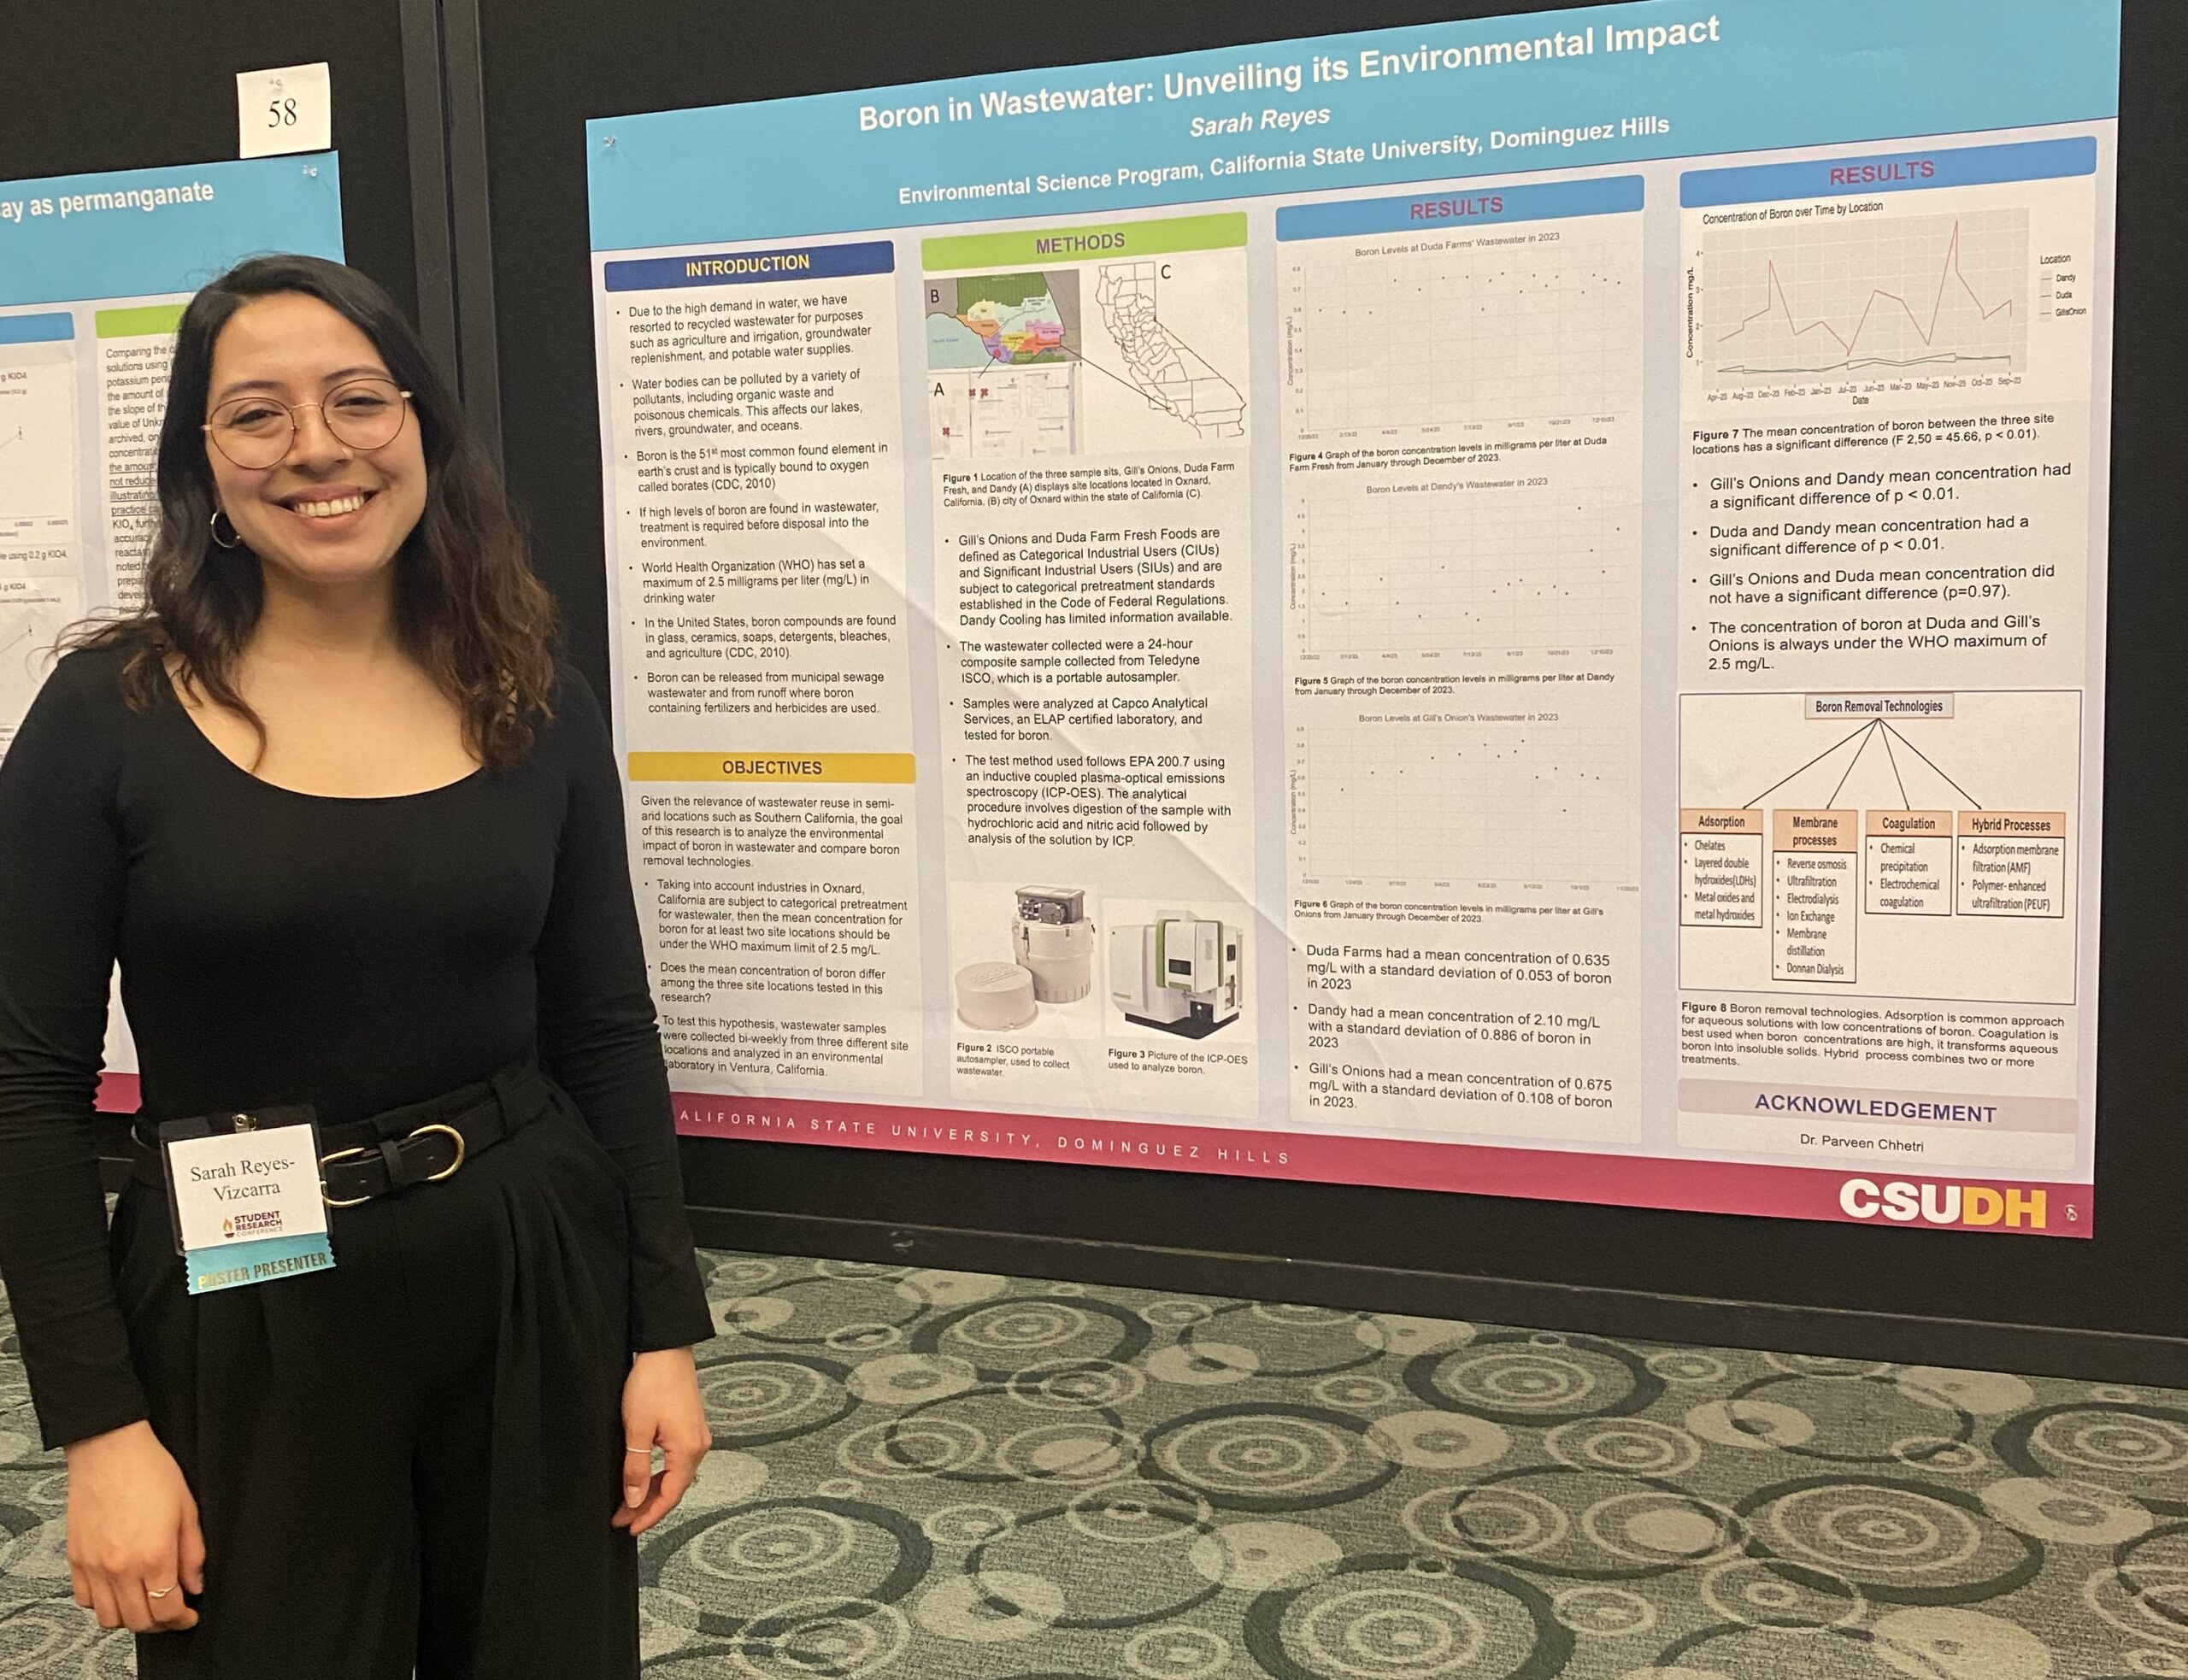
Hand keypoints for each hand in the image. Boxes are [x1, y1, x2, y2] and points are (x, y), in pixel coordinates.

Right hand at [65, 1421, 203, 1631]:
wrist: (110, 1451)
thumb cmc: (151, 1472)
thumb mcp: (188, 1509)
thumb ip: (193, 1553)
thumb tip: (195, 1584)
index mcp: (154, 1556)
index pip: (167, 1610)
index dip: (182, 1619)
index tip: (189, 1615)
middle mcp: (120, 1567)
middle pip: (138, 1621)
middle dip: (159, 1623)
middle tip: (171, 1611)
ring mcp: (94, 1566)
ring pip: (108, 1618)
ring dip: (129, 1617)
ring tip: (145, 1601)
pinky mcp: (76, 1559)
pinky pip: (85, 1600)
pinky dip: (102, 1603)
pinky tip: (118, 1588)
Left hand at [614, 1347, 707, 1536]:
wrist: (666, 1350)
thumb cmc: (653, 1383)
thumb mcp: (637, 1429)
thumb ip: (636, 1468)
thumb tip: (634, 1499)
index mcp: (688, 1450)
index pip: (670, 1496)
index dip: (649, 1515)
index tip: (628, 1527)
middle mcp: (699, 1446)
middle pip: (674, 1489)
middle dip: (647, 1506)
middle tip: (621, 1517)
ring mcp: (697, 1436)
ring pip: (675, 1476)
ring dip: (652, 1491)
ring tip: (627, 1501)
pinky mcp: (691, 1428)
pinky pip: (677, 1462)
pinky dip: (659, 1475)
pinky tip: (643, 1477)